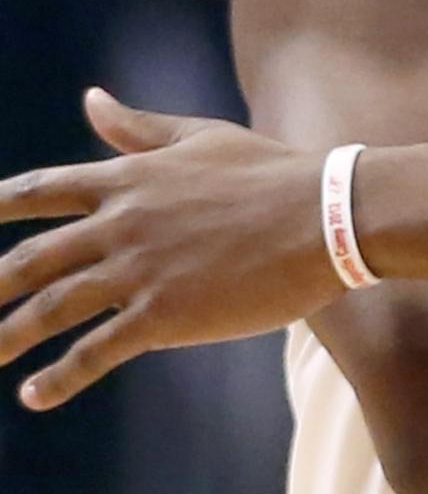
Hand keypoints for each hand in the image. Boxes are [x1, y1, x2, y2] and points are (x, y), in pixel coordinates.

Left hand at [0, 89, 337, 408]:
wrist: (328, 214)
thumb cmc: (274, 172)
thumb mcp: (203, 137)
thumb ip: (141, 127)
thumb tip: (92, 97)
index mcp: (129, 176)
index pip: (39, 192)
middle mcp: (121, 222)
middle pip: (28, 260)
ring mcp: (139, 270)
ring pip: (48, 309)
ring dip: (6, 337)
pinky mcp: (163, 316)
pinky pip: (94, 352)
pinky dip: (59, 378)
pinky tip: (36, 395)